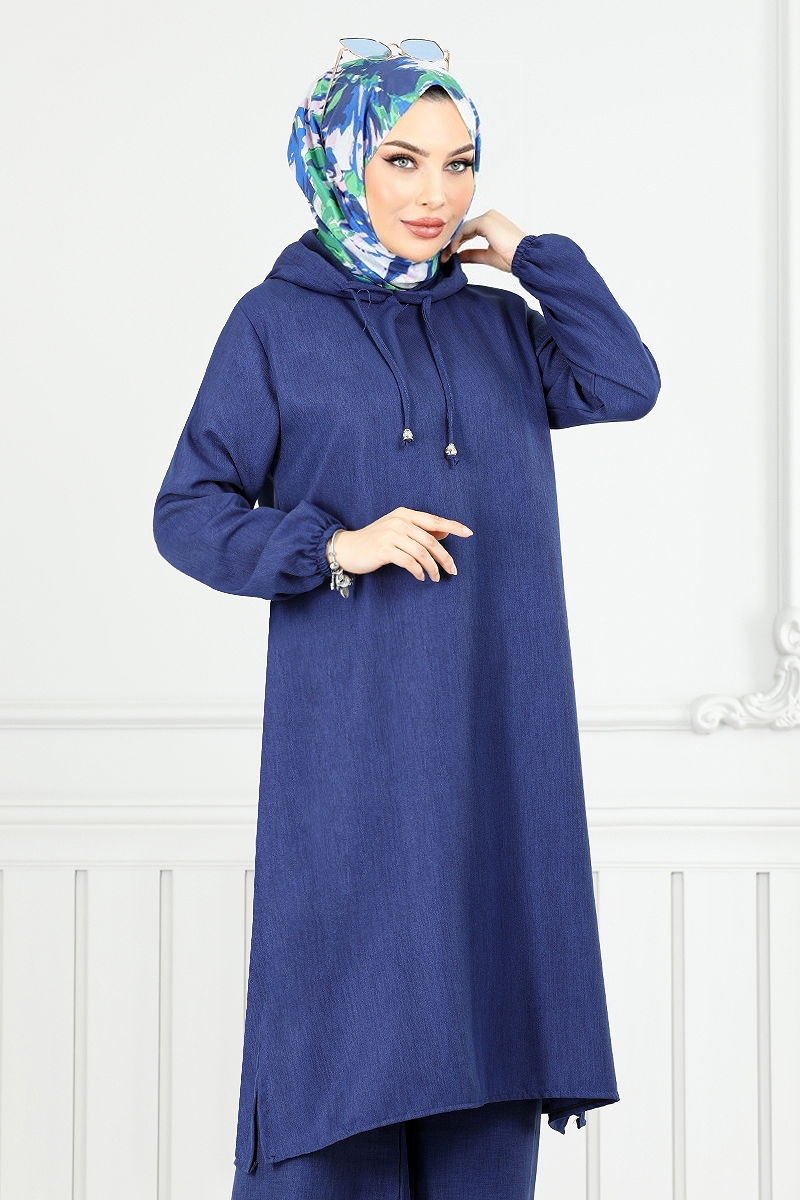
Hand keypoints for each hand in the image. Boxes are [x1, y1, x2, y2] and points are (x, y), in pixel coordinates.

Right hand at [329, 508, 473, 582]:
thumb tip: (445, 533)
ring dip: (432, 568)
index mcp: (405, 514)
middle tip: (453, 570)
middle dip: (445, 557)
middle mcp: (399, 521)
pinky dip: (418, 571)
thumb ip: (419, 530)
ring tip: (436, 578)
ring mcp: (390, 534)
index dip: (453, 526)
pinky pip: (409, 562)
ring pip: (422, 552)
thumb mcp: (398, 530)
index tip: (469, 533)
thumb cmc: (375, 540)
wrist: (348, 548)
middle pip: (430, 540)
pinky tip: (420, 577)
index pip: (434, 520)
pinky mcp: (384, 549)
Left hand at [440, 209, 526, 272]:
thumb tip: (458, 256)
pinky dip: (457, 239)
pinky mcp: (486, 221)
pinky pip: (466, 229)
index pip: (470, 231)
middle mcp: (490, 217)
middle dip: (454, 242)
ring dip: (454, 241)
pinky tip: (453, 251)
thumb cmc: (511, 258)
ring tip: (447, 255)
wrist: (523, 257)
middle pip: (465, 228)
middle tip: (444, 256)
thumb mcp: (487, 256)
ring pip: (464, 228)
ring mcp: (488, 217)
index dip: (458, 243)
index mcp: (492, 224)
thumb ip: (472, 254)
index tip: (449, 256)